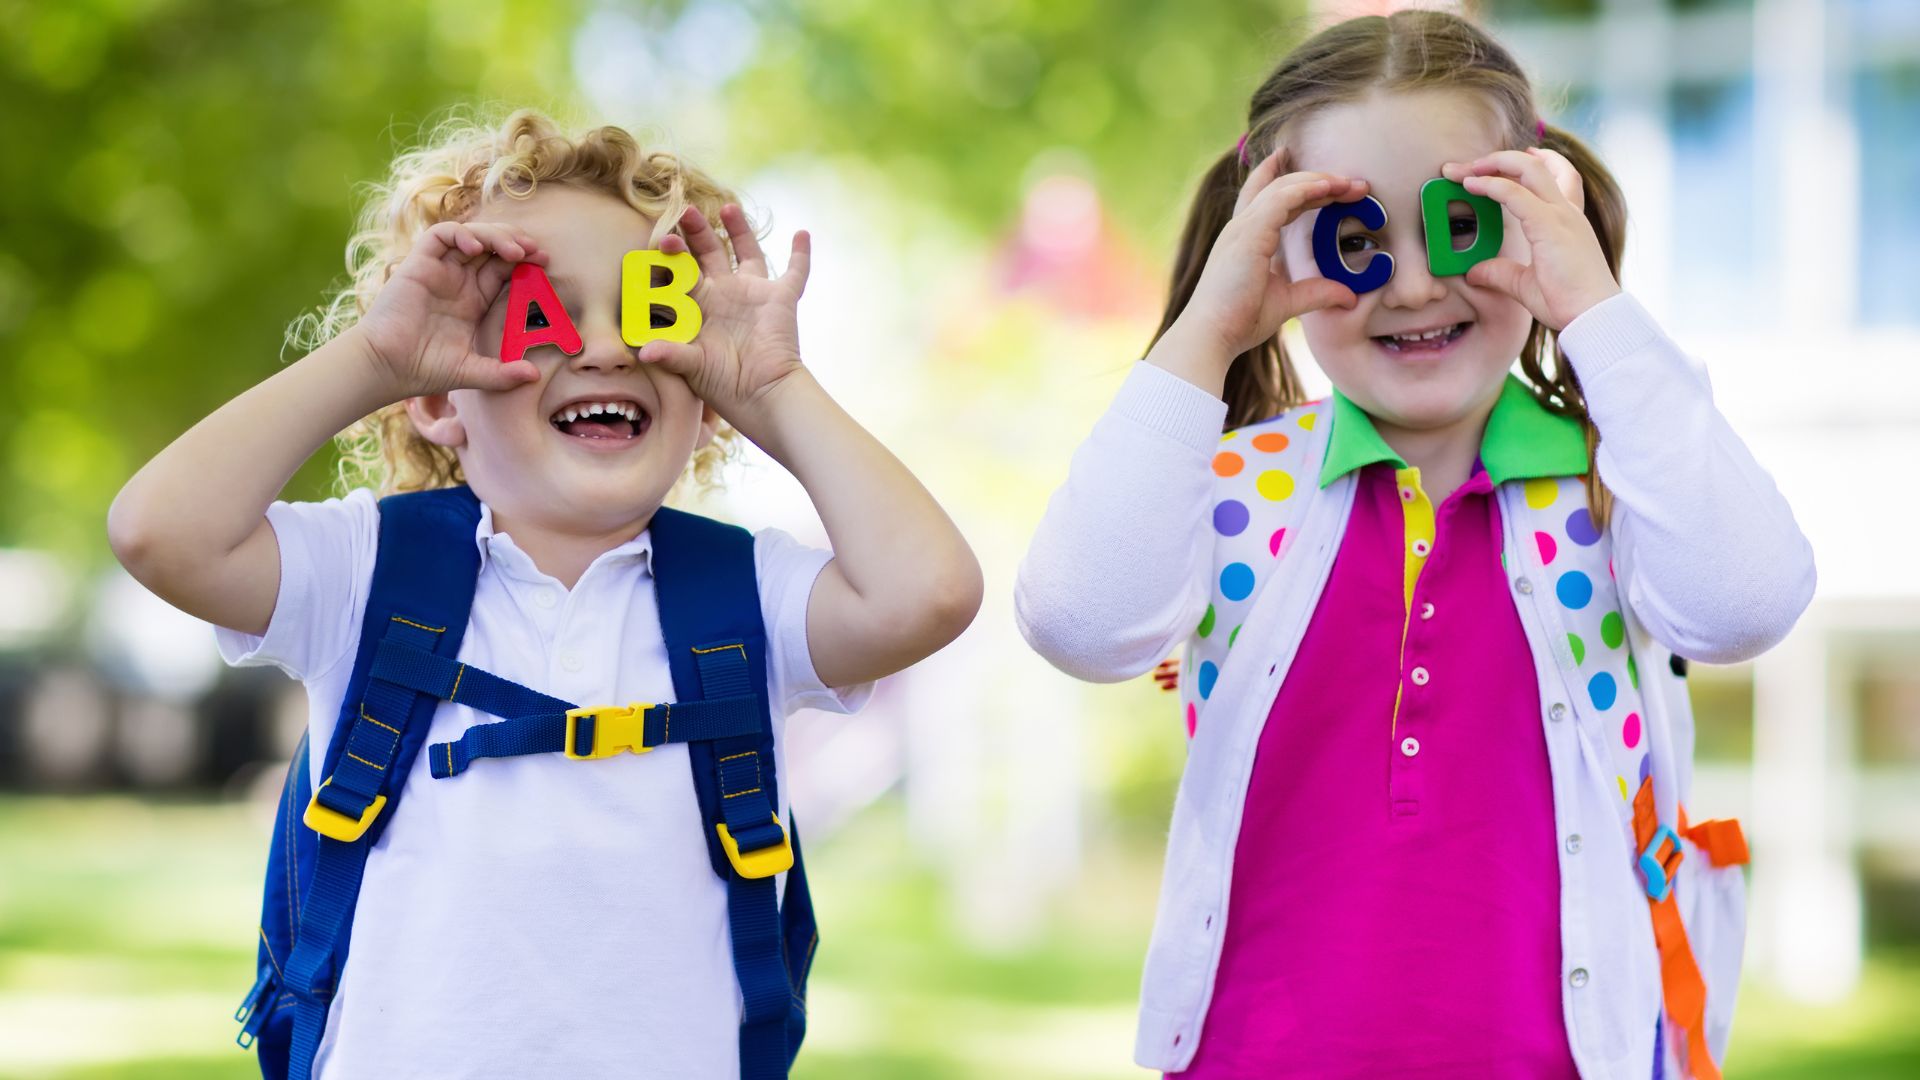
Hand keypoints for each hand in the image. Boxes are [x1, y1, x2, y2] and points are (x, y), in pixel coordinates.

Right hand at [354, 220, 547, 398]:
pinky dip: (461, 234)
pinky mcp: (418, 263)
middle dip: (517, 242)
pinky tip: (477, 249)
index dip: (525, 262)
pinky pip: (441, 235)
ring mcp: (439, 270)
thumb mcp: (473, 373)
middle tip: (538, 251)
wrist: (386, 367)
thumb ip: (503, 375)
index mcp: (473, 300)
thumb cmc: (423, 370)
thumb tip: (535, 377)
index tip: (545, 264)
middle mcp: (458, 281)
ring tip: (516, 251)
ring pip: (472, 236)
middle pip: (493, 247)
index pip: (504, 269)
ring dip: (496, 236)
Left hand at [635, 204, 809, 428]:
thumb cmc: (725, 387)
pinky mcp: (782, 299)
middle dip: (696, 233)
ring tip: (727, 207)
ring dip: (738, 229)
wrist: (765, 397)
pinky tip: (802, 232)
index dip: (671, 259)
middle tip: (684, 212)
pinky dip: (801, 254)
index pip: (681, 274)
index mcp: (698, 307)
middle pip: (708, 254)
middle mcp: (724, 294)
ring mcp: (753, 294)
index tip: (661, 242)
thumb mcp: (695, 368)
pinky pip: (796, 272)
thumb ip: (673, 354)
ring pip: (746, 252)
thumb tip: (645, 352)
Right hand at [1173, 148, 1368, 360]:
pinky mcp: (1249, 232)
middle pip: (1282, 188)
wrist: (1213, 334)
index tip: (1331, 183)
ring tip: (1348, 183)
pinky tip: (1330, 188)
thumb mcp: (1288, 302)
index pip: (1272, 199)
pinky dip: (1307, 189)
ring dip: (1318, 180)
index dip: (1301, 186)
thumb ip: (1317, 292)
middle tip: (1352, 183)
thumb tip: (1350, 297)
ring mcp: (1243, 227)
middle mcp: (1242, 227)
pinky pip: (1282, 199)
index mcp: (1246, 239)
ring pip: (1283, 187)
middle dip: (1318, 180)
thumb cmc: (1239, 320)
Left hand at [1442, 148, 1619, 329]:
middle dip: (1500, 160)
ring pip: (1528, 168)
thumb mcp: (1525, 285)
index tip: (1499, 164)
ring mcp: (1560, 215)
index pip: (1554, 175)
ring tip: (1467, 169)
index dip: (1531, 162)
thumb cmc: (1569, 302)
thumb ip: (1501, 273)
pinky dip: (1491, 185)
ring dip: (1494, 163)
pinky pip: (1515, 194)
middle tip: (1470, 166)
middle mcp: (1566, 211)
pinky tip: (1471, 185)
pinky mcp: (1550, 225)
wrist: (1593, 317)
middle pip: (1537, 165)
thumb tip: (1473, 272)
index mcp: (1567, 221)